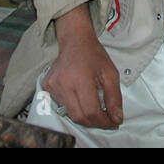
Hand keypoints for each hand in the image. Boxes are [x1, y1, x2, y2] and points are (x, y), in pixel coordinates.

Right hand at [43, 4, 123, 128]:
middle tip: (105, 119)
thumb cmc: (94, 55)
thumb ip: (115, 98)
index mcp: (81, 79)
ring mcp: (53, 86)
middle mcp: (64, 84)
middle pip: (79, 117)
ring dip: (84, 116)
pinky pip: (60, 105)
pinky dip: (73, 107)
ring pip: (69, 113)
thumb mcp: (111, 74)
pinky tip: (79, 97)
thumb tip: (116, 119)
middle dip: (94, 122)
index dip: (104, 121)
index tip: (113, 122)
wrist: (75, 41)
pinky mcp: (47, 86)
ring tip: (94, 107)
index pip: (91, 111)